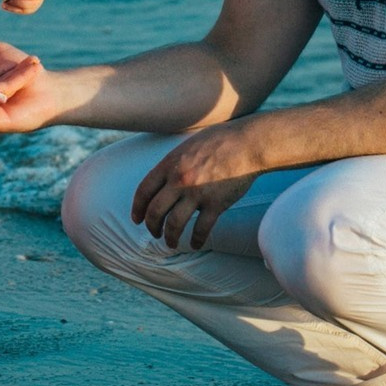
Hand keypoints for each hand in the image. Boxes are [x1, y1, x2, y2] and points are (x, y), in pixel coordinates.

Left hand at [130, 122, 261, 249]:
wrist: (247, 143)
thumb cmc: (219, 141)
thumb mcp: (187, 146)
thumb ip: (173, 163)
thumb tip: (162, 180)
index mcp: (169, 164)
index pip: (143, 191)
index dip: (137, 208)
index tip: (137, 219)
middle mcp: (179, 180)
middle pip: (155, 211)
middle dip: (152, 226)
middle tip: (154, 233)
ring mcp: (197, 193)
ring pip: (174, 224)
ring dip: (170, 238)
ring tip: (171, 243)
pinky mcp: (216, 204)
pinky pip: (201, 229)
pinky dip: (196, 240)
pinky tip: (195, 244)